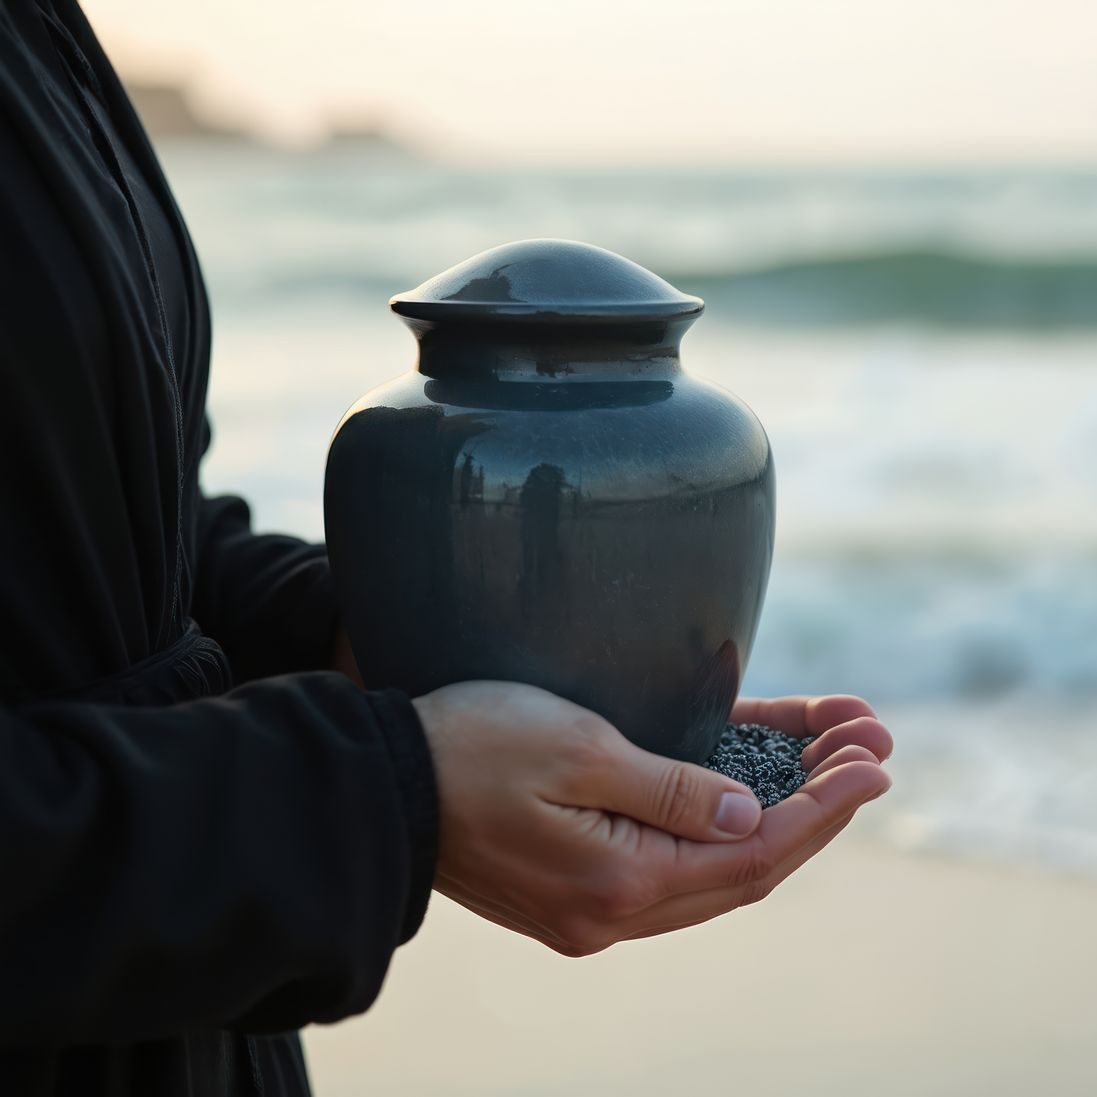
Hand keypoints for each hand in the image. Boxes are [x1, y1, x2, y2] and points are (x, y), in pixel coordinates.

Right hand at [413, 682, 890, 955]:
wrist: (379, 782)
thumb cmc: (469, 748)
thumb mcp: (577, 750)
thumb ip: (672, 788)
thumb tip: (754, 813)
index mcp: (621, 883)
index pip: (755, 851)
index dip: (822, 809)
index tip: (875, 763)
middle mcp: (616, 909)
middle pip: (745, 864)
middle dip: (813, 806)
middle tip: (868, 747)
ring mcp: (595, 903)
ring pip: (713, 863)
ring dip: (774, 812)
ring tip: (828, 753)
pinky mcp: (576, 883)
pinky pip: (670, 858)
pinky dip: (719, 821)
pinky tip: (751, 780)